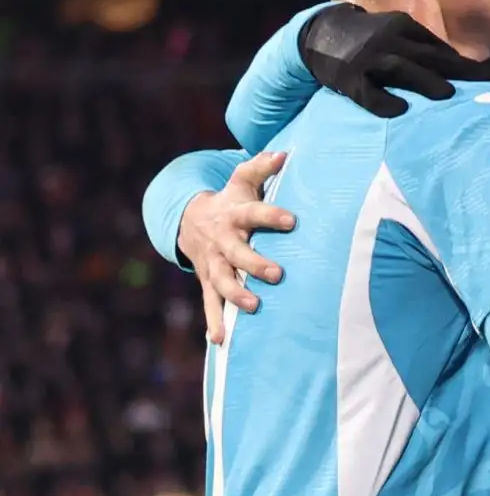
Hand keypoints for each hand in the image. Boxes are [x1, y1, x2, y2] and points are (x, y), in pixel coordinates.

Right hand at [177, 151, 294, 343]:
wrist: (190, 220)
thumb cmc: (231, 199)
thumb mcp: (242, 180)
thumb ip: (262, 167)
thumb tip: (285, 153)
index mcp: (234, 214)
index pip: (254, 212)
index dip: (271, 215)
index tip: (292, 220)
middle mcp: (223, 241)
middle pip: (237, 253)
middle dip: (254, 264)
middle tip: (277, 274)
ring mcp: (213, 264)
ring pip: (221, 282)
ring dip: (235, 295)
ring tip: (253, 308)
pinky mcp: (208, 281)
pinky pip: (209, 304)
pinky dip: (214, 322)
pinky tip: (220, 342)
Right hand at [300, 4, 487, 117]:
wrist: (318, 33)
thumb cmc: (368, 39)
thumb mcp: (395, 33)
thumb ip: (422, 47)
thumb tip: (459, 68)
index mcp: (403, 26)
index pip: (439, 47)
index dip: (464, 64)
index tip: (489, 78)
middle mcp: (387, 39)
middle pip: (428, 55)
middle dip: (458, 70)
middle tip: (485, 84)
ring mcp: (367, 58)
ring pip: (400, 68)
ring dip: (425, 81)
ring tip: (448, 96)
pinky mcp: (348, 78)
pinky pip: (367, 92)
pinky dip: (382, 101)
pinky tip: (399, 110)